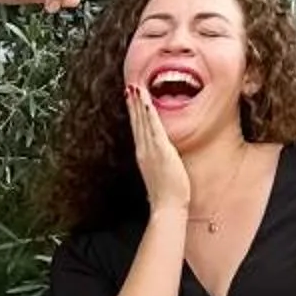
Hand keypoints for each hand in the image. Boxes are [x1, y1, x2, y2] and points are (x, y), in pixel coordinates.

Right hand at [128, 80, 191, 217]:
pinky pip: (154, 128)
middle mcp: (144, 151)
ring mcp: (151, 150)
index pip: (138, 130)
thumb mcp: (160, 176)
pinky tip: (146, 102)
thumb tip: (159, 166)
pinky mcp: (160, 150)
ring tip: (134, 88)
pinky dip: (149, 114)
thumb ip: (158, 166)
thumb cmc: (166, 196)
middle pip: (137, 123)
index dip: (134, 114)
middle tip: (129, 88)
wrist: (167, 207)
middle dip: (133, 104)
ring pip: (143, 122)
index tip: (131, 100)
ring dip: (138, 104)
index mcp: (144, 156)